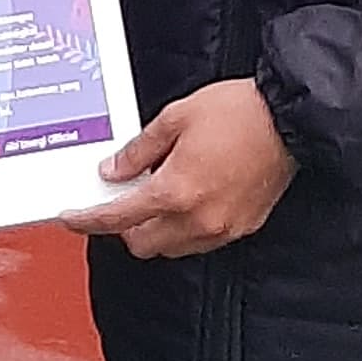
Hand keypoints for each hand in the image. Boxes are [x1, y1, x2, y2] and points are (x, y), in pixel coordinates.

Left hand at [78, 80, 293, 259]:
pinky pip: (200, 241)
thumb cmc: (238, 112)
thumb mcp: (176, 118)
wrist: (289, 120)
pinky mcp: (242, 228)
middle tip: (121, 199)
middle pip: (142, 244)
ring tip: (157, 194)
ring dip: (155, 230)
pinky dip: (184, 228)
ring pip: (171, 248)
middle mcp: (197, 218)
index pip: (118, 218)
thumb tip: (114, 170)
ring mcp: (221, 228)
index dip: (88, 219)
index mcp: (175, 190)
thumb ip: (139, 150)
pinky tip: (187, 199)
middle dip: (124, 227)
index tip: (72, 217)